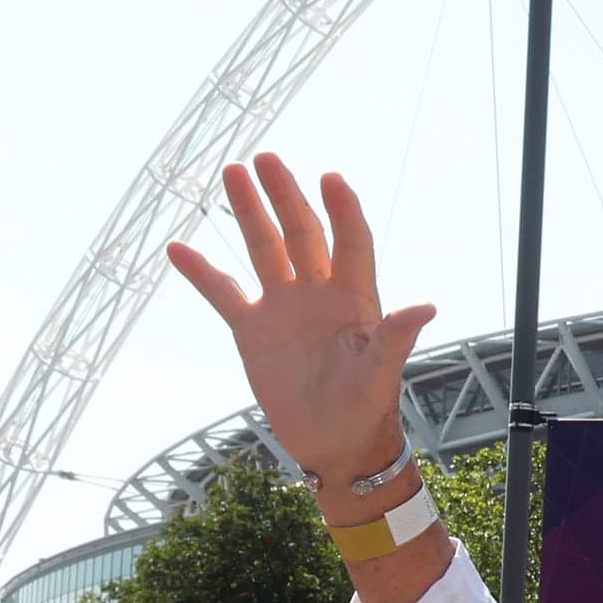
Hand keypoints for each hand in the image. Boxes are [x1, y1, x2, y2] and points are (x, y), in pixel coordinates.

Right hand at [166, 153, 438, 483]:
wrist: (334, 443)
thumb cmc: (367, 408)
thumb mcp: (380, 374)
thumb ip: (396, 338)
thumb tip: (425, 306)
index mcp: (355, 298)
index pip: (350, 243)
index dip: (343, 211)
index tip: (332, 178)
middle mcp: (318, 293)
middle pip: (301, 233)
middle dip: (286, 196)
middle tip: (266, 158)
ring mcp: (283, 307)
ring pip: (264, 249)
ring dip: (248, 212)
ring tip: (232, 172)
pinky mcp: (252, 330)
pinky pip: (223, 293)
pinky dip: (201, 272)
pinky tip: (178, 248)